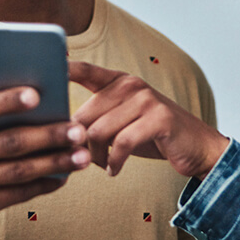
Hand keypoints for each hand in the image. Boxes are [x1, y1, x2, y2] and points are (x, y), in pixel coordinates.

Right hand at [0, 87, 90, 239]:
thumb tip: (35, 100)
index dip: (6, 101)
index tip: (37, 93)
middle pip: (8, 143)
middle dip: (48, 136)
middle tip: (78, 130)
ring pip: (18, 171)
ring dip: (54, 163)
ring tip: (82, 157)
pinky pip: (16, 195)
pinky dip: (43, 185)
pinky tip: (63, 178)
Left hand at [70, 61, 229, 178]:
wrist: (195, 145)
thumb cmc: (151, 135)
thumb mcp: (122, 120)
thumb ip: (96, 118)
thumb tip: (59, 133)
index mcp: (119, 81)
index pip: (86, 71)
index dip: (64, 69)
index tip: (44, 71)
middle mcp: (132, 85)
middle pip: (85, 115)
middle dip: (80, 144)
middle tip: (84, 159)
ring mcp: (146, 100)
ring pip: (101, 132)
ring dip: (96, 156)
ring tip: (102, 165)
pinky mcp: (159, 119)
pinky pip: (123, 143)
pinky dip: (114, 162)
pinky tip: (114, 170)